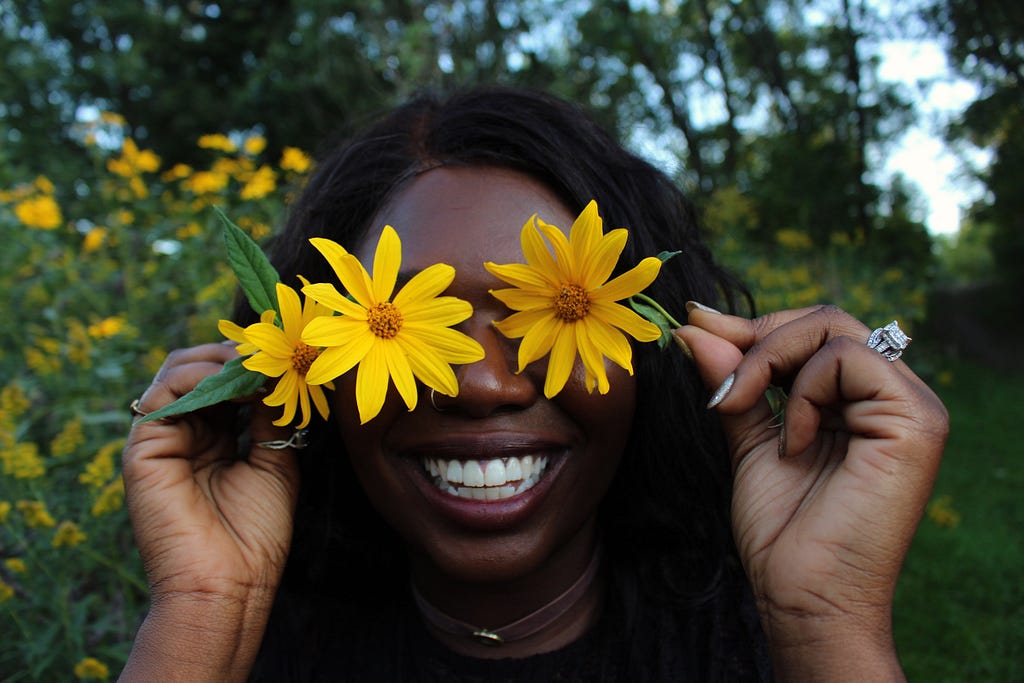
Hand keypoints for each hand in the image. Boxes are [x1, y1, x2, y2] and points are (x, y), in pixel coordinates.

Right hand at [121, 343, 299, 679]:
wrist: (229, 586)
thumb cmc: (255, 535)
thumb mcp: (275, 461)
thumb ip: (270, 414)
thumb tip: (278, 370)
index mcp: (212, 438)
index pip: (225, 381)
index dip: (254, 362)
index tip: (290, 348)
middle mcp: (184, 434)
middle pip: (201, 368)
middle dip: (240, 353)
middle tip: (276, 348)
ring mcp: (161, 439)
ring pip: (180, 371)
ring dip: (223, 360)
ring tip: (261, 366)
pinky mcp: (142, 449)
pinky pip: (163, 394)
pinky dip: (200, 378)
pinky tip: (238, 383)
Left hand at [675, 305, 947, 676]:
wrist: (803, 596)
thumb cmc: (782, 530)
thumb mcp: (749, 440)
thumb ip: (734, 380)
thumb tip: (694, 325)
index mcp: (860, 400)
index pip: (813, 332)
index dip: (753, 327)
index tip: (694, 325)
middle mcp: (892, 396)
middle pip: (825, 320)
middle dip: (757, 337)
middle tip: (716, 377)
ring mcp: (911, 406)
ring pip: (834, 330)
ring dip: (769, 363)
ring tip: (744, 412)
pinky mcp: (916, 421)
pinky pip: (849, 360)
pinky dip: (805, 392)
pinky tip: (794, 442)